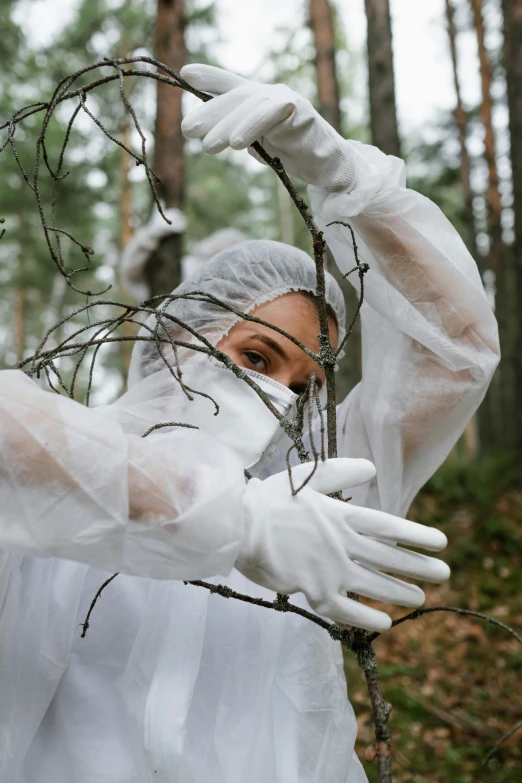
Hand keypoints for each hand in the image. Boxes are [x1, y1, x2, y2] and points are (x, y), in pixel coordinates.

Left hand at [181, 64, 357, 191]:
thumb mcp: (259, 144)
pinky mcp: (300, 110)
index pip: (232, 85)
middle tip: (188, 130)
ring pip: (250, 106)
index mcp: (258, 101)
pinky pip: (272, 114)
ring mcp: (285, 98)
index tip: (187, 73)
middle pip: (236, 97)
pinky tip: (239, 143)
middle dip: (210, 112)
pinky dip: (253, 126)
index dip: (210, 77)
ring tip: (208, 146)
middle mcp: (269, 94)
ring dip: (227, 126)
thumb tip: (205, 136)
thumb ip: (238, 135)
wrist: (326, 165)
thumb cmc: (292, 154)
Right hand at [236, 458, 449, 631]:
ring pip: (374, 584)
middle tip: (444, 574)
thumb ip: (341, 472)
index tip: (441, 543)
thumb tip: (371, 467)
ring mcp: (329, 569)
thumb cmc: (269, 500)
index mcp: (341, 515)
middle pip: (389, 557)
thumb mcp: (307, 478)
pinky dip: (367, 618)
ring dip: (401, 591)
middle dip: (420, 566)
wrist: (237, 526)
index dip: (417, 536)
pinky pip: (346, 609)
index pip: (389, 526)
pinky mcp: (313, 591)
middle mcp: (342, 543)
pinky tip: (385, 623)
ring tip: (421, 597)